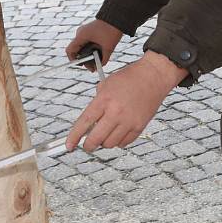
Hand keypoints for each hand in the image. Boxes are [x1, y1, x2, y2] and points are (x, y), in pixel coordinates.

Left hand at [65, 51, 186, 151]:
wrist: (152, 76)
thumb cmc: (129, 78)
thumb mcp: (106, 84)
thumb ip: (97, 103)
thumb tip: (89, 122)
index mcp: (104, 100)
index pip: (85, 122)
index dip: (74, 136)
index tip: (69, 146)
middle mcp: (115, 112)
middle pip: (96, 138)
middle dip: (88, 145)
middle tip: (86, 145)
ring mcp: (128, 121)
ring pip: (110, 144)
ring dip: (104, 142)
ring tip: (104, 134)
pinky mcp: (139, 127)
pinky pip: (124, 143)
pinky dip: (118, 142)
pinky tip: (117, 133)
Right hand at [66, 19, 123, 68]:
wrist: (117, 16)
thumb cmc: (111, 30)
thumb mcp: (108, 47)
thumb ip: (104, 58)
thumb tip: (100, 66)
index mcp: (81, 36)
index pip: (70, 50)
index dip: (74, 60)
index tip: (82, 66)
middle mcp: (81, 34)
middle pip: (77, 51)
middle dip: (85, 60)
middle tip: (93, 68)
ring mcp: (85, 32)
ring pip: (83, 47)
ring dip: (89, 56)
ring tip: (98, 62)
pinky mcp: (90, 32)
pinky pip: (87, 43)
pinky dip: (91, 50)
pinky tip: (99, 55)